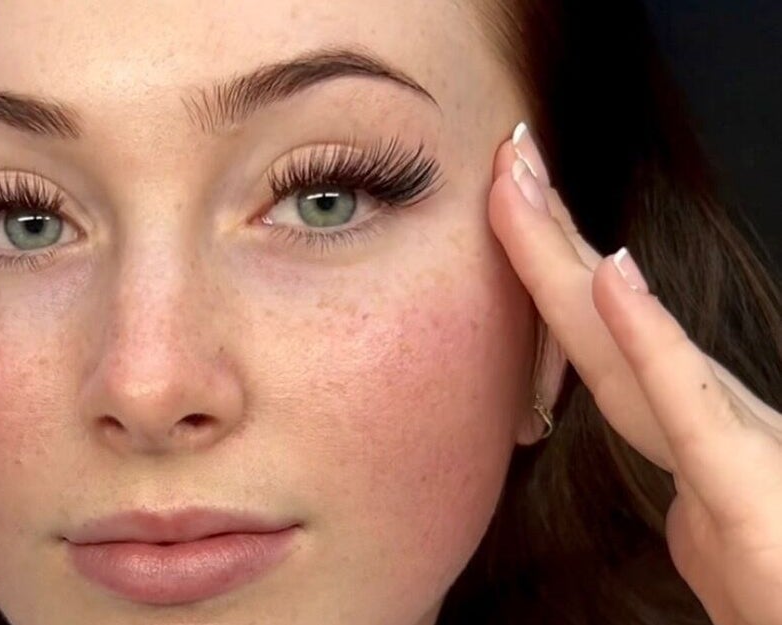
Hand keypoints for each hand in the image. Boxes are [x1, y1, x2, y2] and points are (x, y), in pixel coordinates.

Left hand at [489, 124, 781, 624]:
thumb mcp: (741, 535)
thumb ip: (709, 500)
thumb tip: (677, 499)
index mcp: (701, 447)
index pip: (607, 350)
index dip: (557, 275)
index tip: (517, 207)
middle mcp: (712, 439)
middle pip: (602, 331)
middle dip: (547, 241)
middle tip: (506, 160)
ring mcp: (735, 459)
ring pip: (624, 349)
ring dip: (566, 260)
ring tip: (525, 185)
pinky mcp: (754, 496)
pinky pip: (690, 410)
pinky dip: (649, 339)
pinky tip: (614, 274)